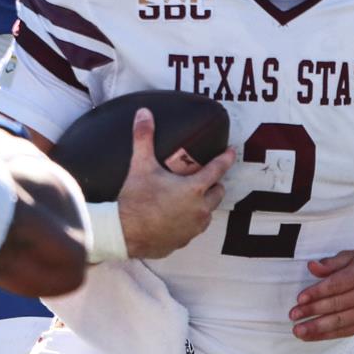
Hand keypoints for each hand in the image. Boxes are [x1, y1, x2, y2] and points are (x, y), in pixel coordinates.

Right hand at [117, 108, 232, 258]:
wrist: (123, 234)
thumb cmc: (135, 200)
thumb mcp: (140, 166)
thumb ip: (144, 138)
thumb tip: (143, 113)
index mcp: (194, 190)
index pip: (217, 170)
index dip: (226, 159)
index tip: (231, 152)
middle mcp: (199, 210)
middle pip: (218, 193)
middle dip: (214, 184)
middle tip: (205, 177)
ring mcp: (193, 228)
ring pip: (208, 213)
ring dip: (205, 204)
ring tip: (193, 197)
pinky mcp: (184, 241)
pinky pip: (193, 228)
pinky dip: (190, 221)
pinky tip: (178, 216)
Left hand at [290, 249, 353, 340]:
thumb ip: (332, 263)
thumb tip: (311, 267)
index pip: (337, 285)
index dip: (317, 292)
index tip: (299, 299)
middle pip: (337, 305)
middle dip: (312, 311)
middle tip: (293, 315)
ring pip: (341, 322)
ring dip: (317, 328)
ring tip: (298, 331)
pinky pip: (347, 331)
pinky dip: (328, 335)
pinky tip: (312, 336)